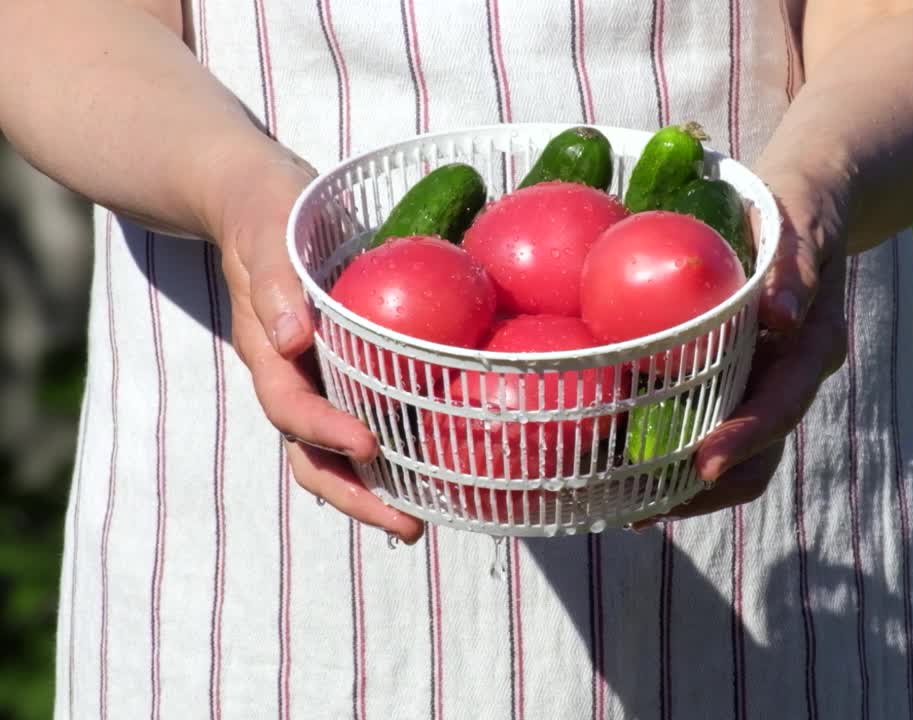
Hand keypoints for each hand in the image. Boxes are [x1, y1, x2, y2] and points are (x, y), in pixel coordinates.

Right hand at [210, 150, 424, 542]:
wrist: (255, 202)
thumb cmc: (265, 211)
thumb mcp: (268, 232)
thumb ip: (275, 281)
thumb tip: (291, 338)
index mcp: (268, 351)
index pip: (291, 407)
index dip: (326, 432)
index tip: (369, 448)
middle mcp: (291, 377)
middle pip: (312, 454)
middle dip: (355, 496)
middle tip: (408, 528)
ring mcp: (313, 380)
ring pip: (332, 453)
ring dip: (371, 490)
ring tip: (419, 523)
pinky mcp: (338, 373)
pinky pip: (359, 421)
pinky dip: (387, 455)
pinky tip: (428, 472)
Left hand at [633, 169, 850, 527]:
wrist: (807, 205)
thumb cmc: (794, 208)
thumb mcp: (797, 222)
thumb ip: (794, 267)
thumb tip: (782, 316)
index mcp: (812, 349)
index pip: (781, 407)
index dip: (745, 439)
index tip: (705, 464)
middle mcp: (791, 380)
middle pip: (758, 455)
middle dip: (705, 490)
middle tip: (645, 513)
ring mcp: (764, 387)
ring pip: (736, 460)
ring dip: (686, 490)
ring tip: (627, 510)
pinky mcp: (738, 386)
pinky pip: (711, 433)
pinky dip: (674, 458)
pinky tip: (625, 476)